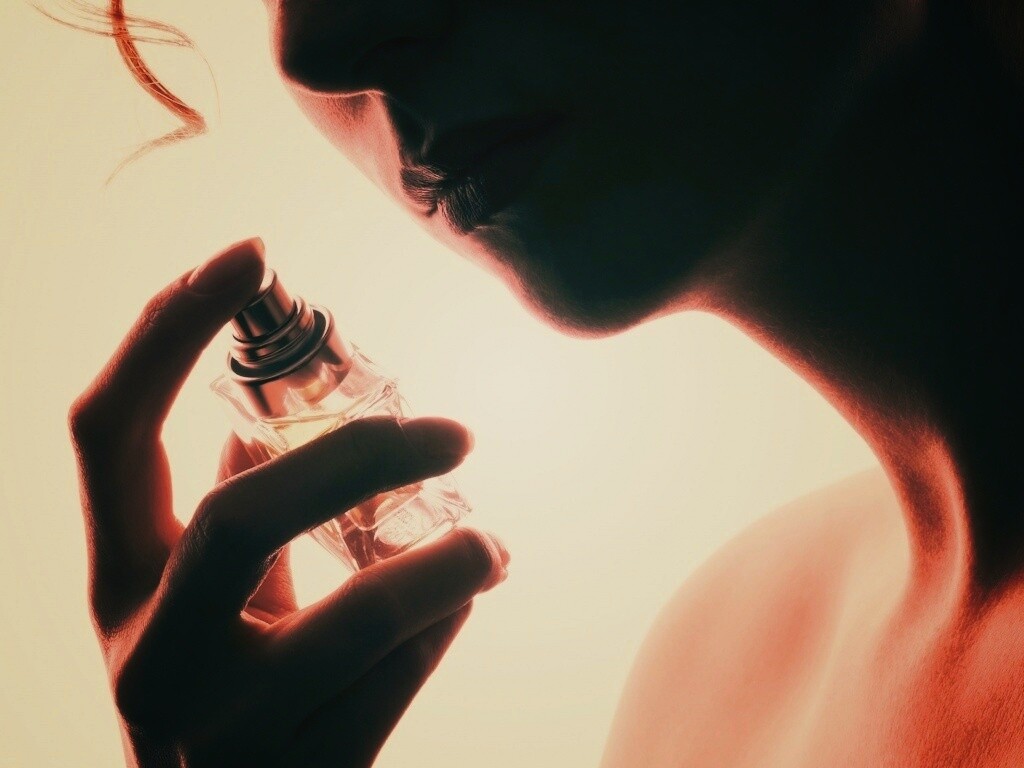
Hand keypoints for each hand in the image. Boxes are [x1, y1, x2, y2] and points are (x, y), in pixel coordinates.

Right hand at [68, 237, 508, 766]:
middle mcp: (147, 654)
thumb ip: (225, 514)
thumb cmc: (226, 694)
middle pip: (239, 518)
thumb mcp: (202, 605)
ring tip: (491, 540)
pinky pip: (399, 679)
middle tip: (453, 433)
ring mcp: (220, 733)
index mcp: (116, 584)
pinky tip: (465, 597)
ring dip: (444, 559)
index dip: (164, 332)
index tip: (253, 254)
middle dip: (360, 457)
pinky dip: (445, 623)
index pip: (107, 432)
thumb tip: (259, 429)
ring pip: (352, 620)